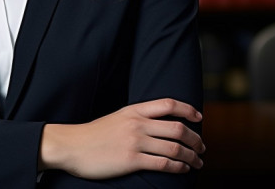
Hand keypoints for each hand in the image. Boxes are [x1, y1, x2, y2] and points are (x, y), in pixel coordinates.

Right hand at [39, 98, 204, 178]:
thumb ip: (137, 118)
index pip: (169, 104)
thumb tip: (158, 125)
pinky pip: (163, 163)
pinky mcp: (131, 160)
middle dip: (196, 139)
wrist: (71, 146)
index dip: (188, 110)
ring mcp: (135, 142)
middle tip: (202, 147)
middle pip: (178, 128)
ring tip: (197, 162)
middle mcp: (137, 124)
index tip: (199, 118)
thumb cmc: (93, 134)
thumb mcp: (117, 118)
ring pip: (175, 148)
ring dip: (191, 156)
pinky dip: (178, 167)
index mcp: (134, 111)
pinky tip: (183, 170)